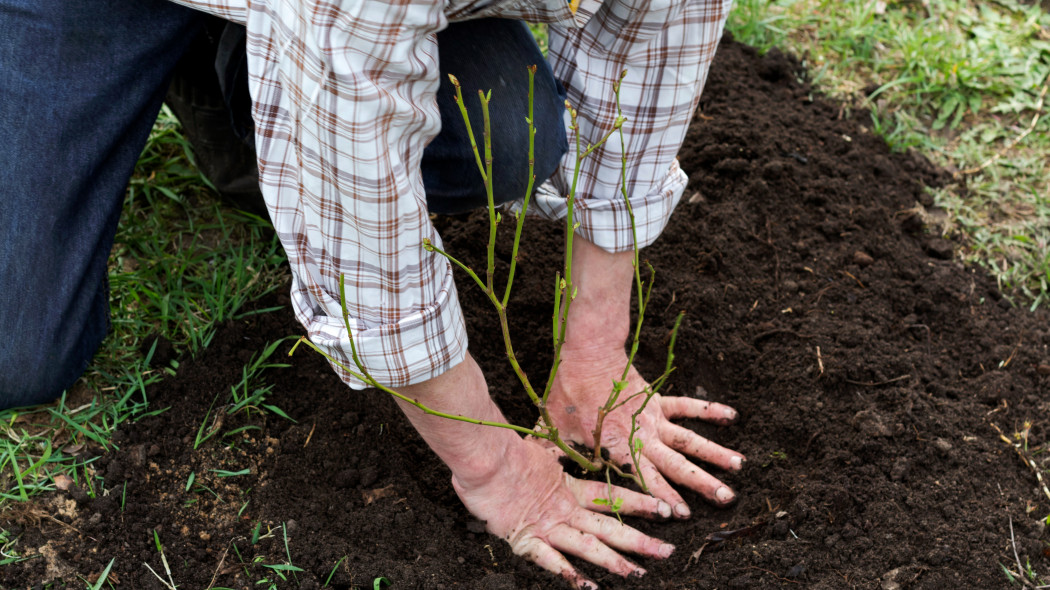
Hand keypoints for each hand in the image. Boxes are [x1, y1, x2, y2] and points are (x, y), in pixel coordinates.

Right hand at [396, 354, 672, 588]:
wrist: (482, 454)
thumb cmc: (502, 451)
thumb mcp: (534, 453)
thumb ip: (549, 459)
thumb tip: (558, 454)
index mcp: (566, 487)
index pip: (610, 496)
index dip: (637, 503)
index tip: (663, 508)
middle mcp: (563, 508)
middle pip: (608, 526)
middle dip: (639, 539)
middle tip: (667, 550)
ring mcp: (547, 525)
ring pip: (588, 546)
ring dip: (614, 560)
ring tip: (638, 572)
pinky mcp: (526, 538)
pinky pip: (551, 561)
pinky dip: (569, 574)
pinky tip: (588, 587)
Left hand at [547, 348, 745, 517]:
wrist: (586, 351)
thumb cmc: (567, 391)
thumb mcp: (554, 426)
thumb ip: (550, 450)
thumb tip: (534, 468)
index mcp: (618, 447)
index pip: (644, 479)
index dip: (663, 497)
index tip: (682, 515)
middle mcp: (641, 435)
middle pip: (676, 465)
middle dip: (701, 484)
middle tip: (725, 499)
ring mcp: (653, 418)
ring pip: (689, 440)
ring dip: (714, 453)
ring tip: (738, 467)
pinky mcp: (657, 400)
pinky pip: (687, 406)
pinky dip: (709, 409)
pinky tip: (733, 416)